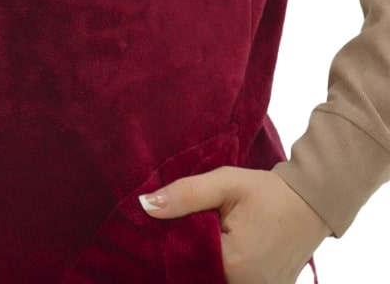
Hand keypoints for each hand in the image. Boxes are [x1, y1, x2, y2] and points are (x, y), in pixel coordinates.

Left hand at [139, 167, 331, 283]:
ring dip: (201, 262)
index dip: (168, 244)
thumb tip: (145, 206)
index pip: (184, 261)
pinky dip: (219, 268)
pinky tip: (215, 247)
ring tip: (201, 234)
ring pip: (213, 279)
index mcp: (234, 264)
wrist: (311, 203)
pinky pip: (229, 281)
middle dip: (184, 254)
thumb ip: (185, 195)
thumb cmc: (267, 191)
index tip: (162, 226)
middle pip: (198, 274)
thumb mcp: (224, 183)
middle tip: (184, 227)